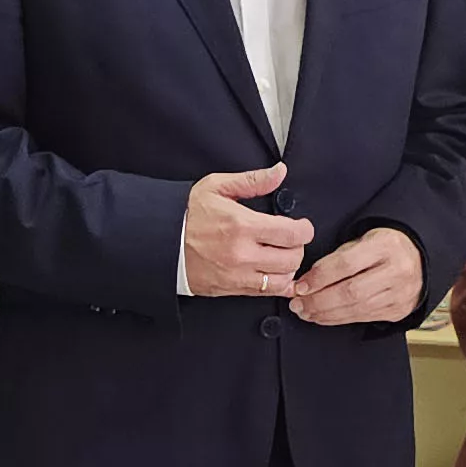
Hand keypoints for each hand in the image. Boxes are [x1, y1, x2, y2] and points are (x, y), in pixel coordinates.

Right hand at [184, 163, 313, 297]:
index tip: (302, 227)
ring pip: (282, 280)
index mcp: (242, 225)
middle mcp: (242, 254)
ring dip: (288, 268)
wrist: (160, 243)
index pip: (292, 233)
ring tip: (281, 256)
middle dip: (298, 248)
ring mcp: (237, 275)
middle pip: (292, 258)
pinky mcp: (231, 289)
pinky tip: (272, 272)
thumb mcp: (217, 187)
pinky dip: (276, 284)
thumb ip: (252, 181)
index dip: (305, 230)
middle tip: (291, 240)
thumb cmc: (187, 214)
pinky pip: (265, 293)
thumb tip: (278, 173)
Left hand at [294, 226, 421, 326]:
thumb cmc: (384, 247)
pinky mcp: (398, 311)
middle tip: (298, 304)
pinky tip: (323, 316)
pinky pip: (363, 318)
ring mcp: (399, 294)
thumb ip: (337, 259)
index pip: (346, 264)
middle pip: (351, 292)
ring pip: (356, 309)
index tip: (301, 285)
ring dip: (325, 313)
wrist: (419, 258)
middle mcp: (396, 271)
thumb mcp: (363, 241)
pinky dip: (338, 319)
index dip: (319, 277)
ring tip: (306, 311)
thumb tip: (307, 281)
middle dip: (318, 301)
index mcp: (386, 246)